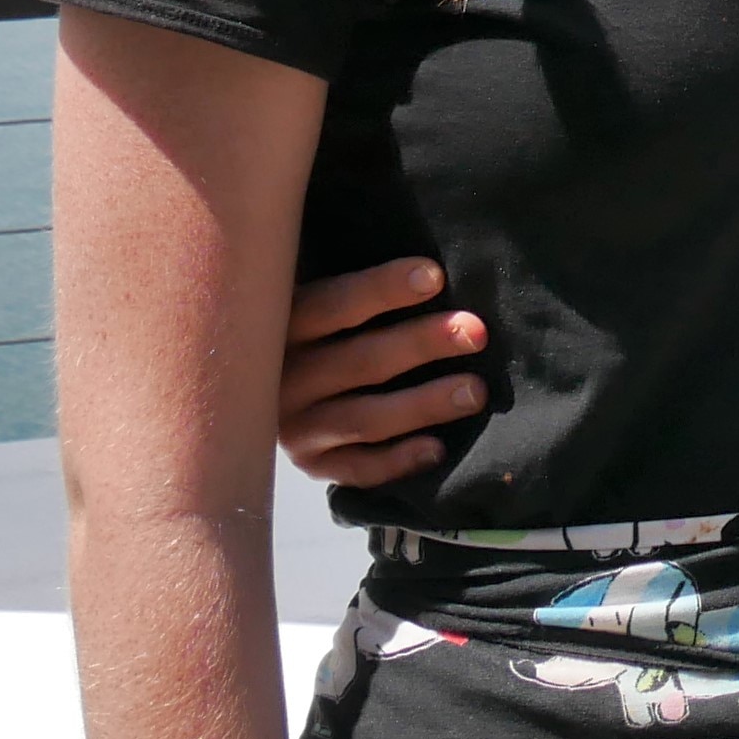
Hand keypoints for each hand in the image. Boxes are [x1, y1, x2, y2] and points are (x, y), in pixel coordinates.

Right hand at [277, 260, 485, 487]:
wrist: (263, 392)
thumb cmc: (318, 333)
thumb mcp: (315, 302)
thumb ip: (353, 289)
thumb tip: (430, 270)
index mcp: (285, 325)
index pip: (336, 304)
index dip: (383, 289)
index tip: (435, 276)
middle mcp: (287, 378)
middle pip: (361, 361)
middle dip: (422, 344)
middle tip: (475, 332)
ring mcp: (297, 426)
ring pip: (366, 418)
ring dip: (424, 404)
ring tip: (476, 392)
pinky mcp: (314, 464)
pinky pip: (359, 468)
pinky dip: (398, 460)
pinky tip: (437, 449)